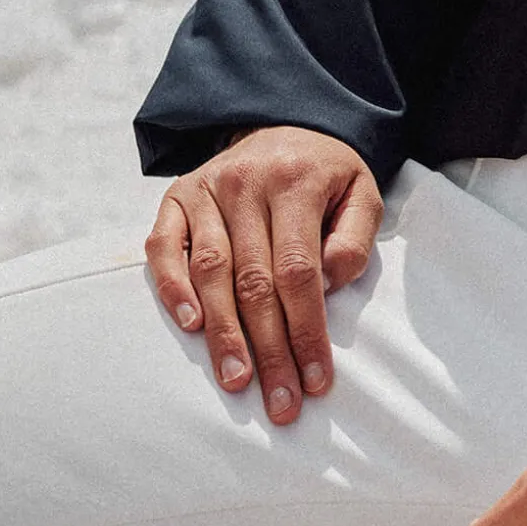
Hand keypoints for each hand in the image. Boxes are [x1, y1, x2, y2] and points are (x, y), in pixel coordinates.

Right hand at [145, 125, 382, 424]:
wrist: (282, 123)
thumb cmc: (326, 174)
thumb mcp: (361, 192)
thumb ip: (355, 237)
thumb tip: (330, 281)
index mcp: (297, 184)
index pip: (300, 271)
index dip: (306, 330)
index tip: (315, 380)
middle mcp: (246, 185)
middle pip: (255, 281)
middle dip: (268, 349)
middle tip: (278, 402)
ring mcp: (206, 190)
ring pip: (211, 272)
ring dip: (223, 333)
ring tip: (237, 379)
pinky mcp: (176, 197)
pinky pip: (164, 246)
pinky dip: (172, 287)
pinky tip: (191, 326)